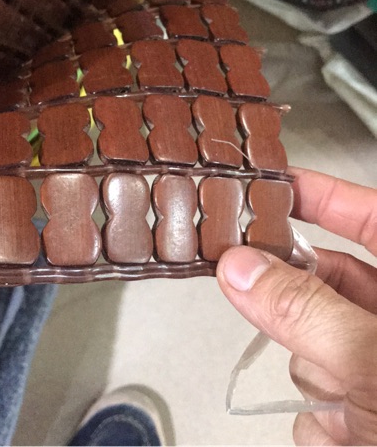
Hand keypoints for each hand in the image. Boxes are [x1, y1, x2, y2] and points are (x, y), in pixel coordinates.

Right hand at [217, 167, 376, 444]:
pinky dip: (321, 420)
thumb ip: (304, 309)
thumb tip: (240, 267)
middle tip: (258, 296)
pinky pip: (320, 401)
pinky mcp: (366, 412)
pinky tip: (341, 437)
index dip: (320, 194)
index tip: (271, 183)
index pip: (370, 216)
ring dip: (313, 375)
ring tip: (341, 411)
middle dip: (300, 307)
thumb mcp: (374, 365)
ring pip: (315, 347)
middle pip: (329, 286)